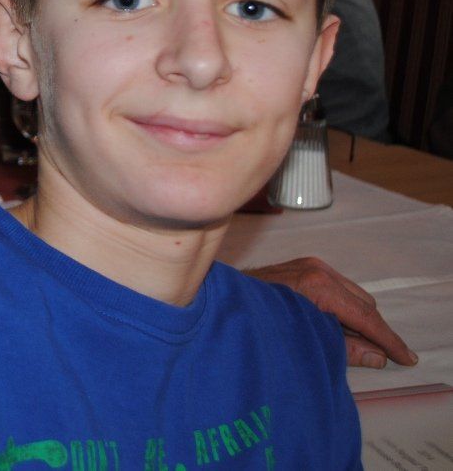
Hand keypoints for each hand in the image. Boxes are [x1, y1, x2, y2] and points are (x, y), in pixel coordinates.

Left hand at [246, 256, 417, 367]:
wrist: (218, 295)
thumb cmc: (252, 319)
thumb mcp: (303, 340)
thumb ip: (344, 348)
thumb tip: (377, 357)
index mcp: (318, 285)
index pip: (365, 316)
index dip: (388, 340)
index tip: (406, 357)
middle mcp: (317, 270)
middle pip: (364, 304)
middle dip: (374, 330)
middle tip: (380, 356)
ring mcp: (309, 265)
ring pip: (352, 295)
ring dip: (358, 318)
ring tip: (357, 343)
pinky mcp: (302, 266)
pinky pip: (336, 288)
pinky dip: (343, 307)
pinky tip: (337, 325)